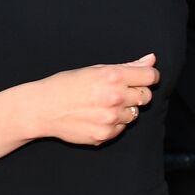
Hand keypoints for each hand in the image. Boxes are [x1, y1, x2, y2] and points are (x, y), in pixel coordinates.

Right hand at [27, 53, 159, 145]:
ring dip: (124, 110)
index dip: (149, 76)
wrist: (42, 108)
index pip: (151, 76)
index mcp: (113, 76)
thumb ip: (127, 66)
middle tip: (118, 92)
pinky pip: (121, 128)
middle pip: (146, 96)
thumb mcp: (96, 69)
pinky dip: (113, 123)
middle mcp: (115, 97)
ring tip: (102, 105)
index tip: (143, 78)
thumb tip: (152, 59)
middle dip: (136, 93)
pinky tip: (96, 117)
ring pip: (134, 114)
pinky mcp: (105, 134)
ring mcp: (110, 118)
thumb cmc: (67, 84)